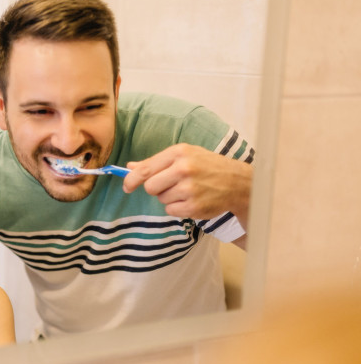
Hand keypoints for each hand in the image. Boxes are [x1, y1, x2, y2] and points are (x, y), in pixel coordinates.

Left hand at [122, 143, 251, 227]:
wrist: (237, 182)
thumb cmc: (207, 166)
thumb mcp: (184, 155)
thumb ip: (156, 162)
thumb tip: (130, 167)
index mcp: (179, 153)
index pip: (146, 169)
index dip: (131, 179)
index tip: (126, 186)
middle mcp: (184, 169)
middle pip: (150, 187)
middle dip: (156, 188)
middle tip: (171, 185)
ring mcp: (190, 189)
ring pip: (161, 199)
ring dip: (169, 197)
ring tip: (187, 190)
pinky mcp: (194, 206)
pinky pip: (171, 210)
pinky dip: (178, 208)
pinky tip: (192, 200)